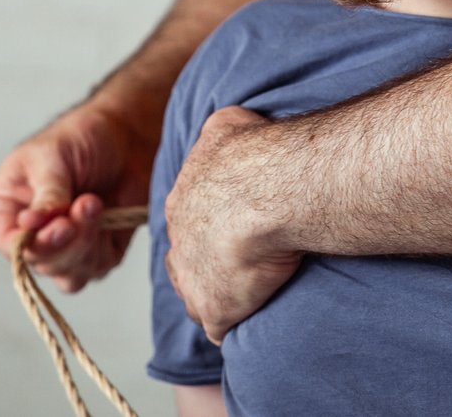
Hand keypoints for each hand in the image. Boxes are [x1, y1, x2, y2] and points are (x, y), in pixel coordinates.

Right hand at [0, 99, 155, 291]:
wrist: (126, 136)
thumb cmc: (81, 137)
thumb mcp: (54, 156)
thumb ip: (47, 193)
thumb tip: (31, 224)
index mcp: (7, 209)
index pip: (7, 242)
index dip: (29, 244)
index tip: (60, 225)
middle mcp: (32, 235)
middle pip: (40, 263)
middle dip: (66, 240)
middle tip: (85, 205)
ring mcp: (65, 247)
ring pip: (68, 275)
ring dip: (86, 243)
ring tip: (95, 203)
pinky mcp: (98, 252)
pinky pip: (97, 269)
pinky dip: (104, 247)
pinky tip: (109, 214)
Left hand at [165, 106, 302, 343]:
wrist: (270, 191)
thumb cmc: (256, 154)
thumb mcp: (227, 126)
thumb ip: (221, 133)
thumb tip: (227, 131)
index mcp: (183, 200)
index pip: (189, 218)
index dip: (212, 222)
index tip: (234, 223)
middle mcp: (180, 239)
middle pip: (187, 258)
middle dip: (210, 259)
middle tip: (240, 258)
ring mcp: (193, 277)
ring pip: (197, 294)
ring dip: (220, 293)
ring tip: (249, 290)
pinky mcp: (214, 308)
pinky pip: (219, 325)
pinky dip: (234, 321)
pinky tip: (255, 311)